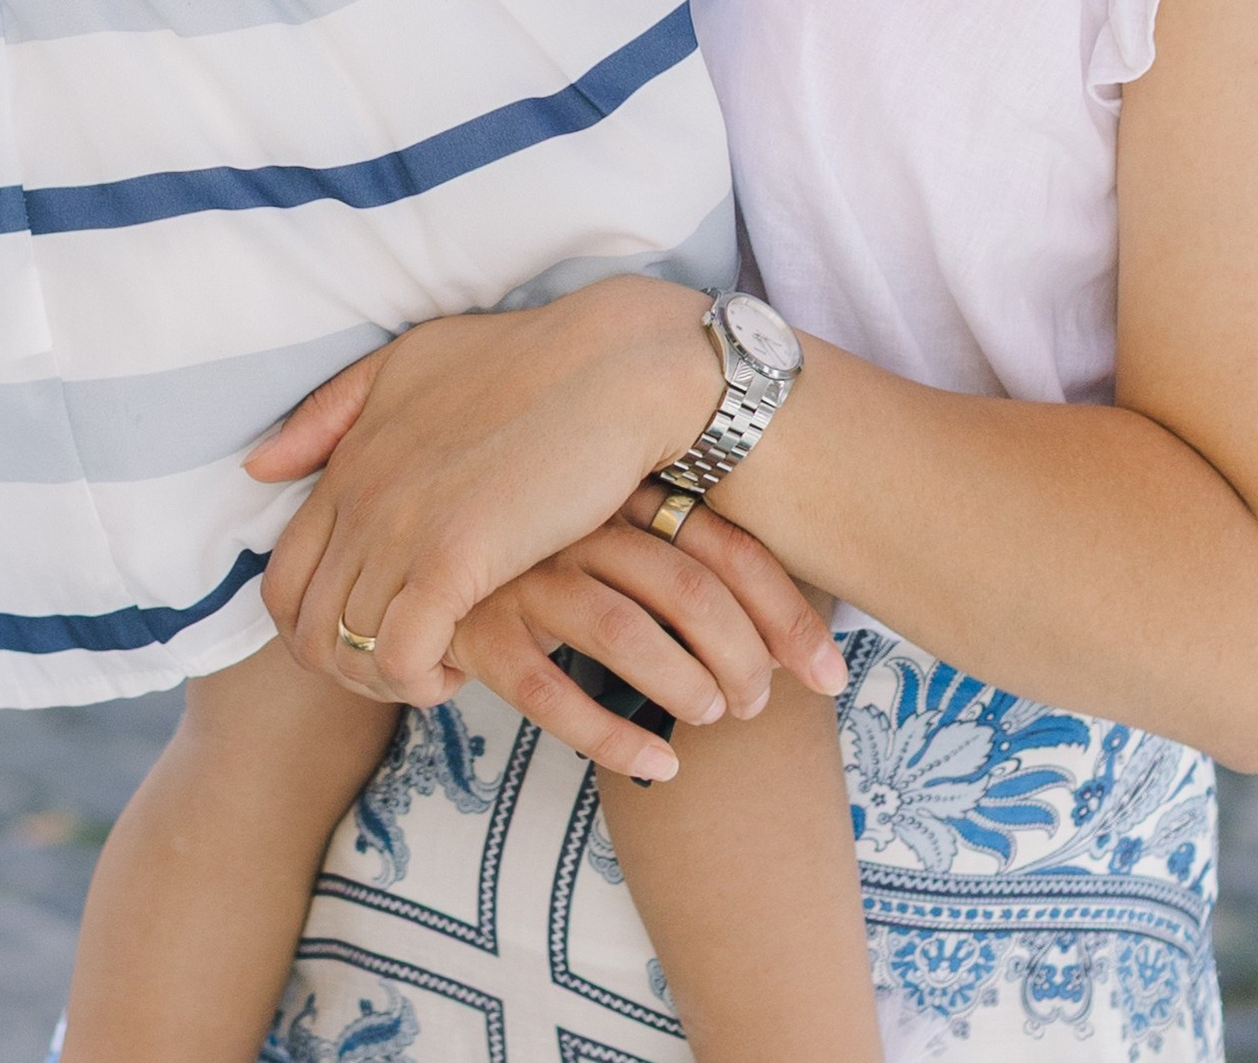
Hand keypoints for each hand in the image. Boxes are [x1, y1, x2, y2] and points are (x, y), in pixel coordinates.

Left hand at [248, 287, 726, 708]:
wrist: (611, 367)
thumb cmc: (523, 360)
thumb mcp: (407, 364)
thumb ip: (331, 412)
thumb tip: (259, 464)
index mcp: (347, 461)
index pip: (280, 581)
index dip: (316, 628)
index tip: (374, 630)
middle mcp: (361, 499)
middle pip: (305, 630)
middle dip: (349, 667)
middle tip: (408, 663)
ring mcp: (402, 529)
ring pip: (348, 652)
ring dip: (389, 679)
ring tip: (440, 666)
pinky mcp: (454, 559)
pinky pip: (401, 657)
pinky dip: (423, 680)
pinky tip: (462, 665)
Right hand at [443, 493, 848, 783]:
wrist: (426, 562)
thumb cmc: (550, 552)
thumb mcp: (620, 532)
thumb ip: (689, 557)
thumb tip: (786, 637)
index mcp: (625, 492)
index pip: (728, 547)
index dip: (788, 616)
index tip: (831, 676)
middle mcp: (579, 524)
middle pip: (688, 589)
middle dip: (743, 658)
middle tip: (757, 704)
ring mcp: (527, 575)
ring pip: (626, 633)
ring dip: (686, 688)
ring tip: (712, 718)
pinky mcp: (481, 631)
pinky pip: (553, 695)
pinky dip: (616, 739)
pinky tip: (659, 767)